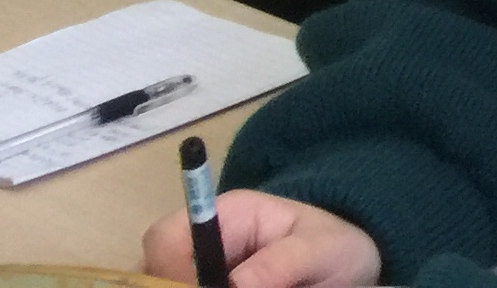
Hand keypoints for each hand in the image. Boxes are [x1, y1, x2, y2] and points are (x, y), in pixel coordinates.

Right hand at [142, 190, 380, 287]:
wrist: (345, 267)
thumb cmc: (333, 248)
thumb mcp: (321, 250)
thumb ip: (283, 263)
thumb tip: (237, 284)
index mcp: (227, 216)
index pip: (167, 237)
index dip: (168, 273)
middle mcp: (200, 243)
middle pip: (150, 271)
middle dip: (170, 287)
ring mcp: (195, 271)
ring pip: (159, 284)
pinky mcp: (200, 284)